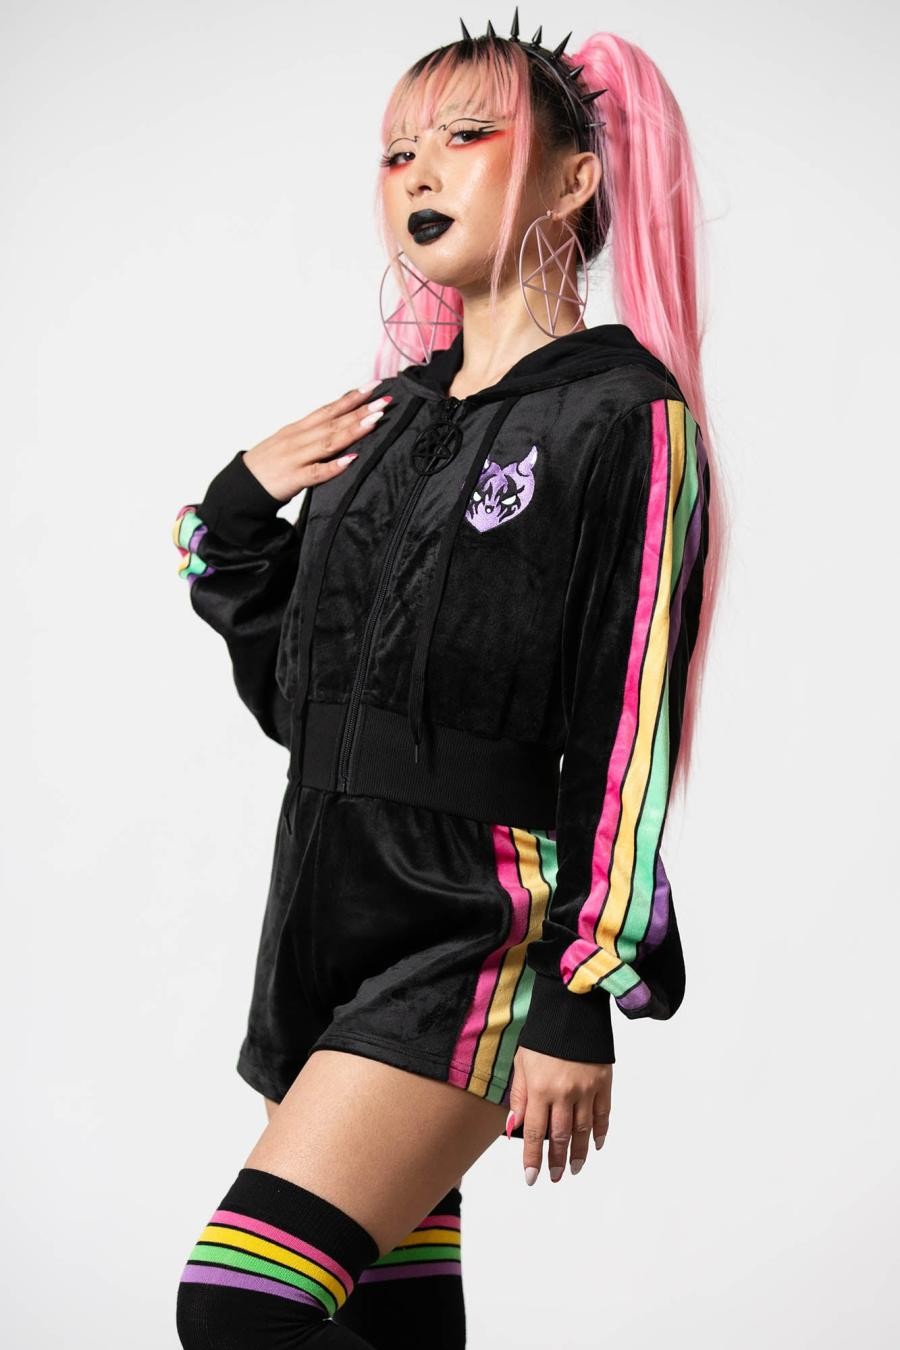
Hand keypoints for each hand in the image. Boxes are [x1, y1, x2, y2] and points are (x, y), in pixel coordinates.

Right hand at [241, 382, 391, 502]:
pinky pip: (317, 472)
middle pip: (333, 421)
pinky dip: (334, 465)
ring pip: (328, 441)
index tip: (372, 386)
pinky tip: (351, 459)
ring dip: (353, 430)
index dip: (351, 397)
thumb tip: (337, 426)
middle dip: (360, 409)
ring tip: (375, 420)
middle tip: (384, 400)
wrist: (242, 486)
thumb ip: (312, 435)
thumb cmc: (268, 465)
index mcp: (298, 429)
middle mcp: (298, 438)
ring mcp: (296, 457)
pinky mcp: (293, 478)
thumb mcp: (289, 443)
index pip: (328, 409)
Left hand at [506, 1046, 611, 1184]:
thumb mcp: (522, 1063)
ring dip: (579, 1153)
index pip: (535, 1133)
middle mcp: (564, 1092)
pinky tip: (595, 1144)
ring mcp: (587, 1089)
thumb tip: (513, 1127)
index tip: (531, 1177)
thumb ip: (519, 1097)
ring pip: (583, 1130)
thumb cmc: (542, 1036)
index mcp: (540, 1088)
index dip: (533, 1158)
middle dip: (557, 1161)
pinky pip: (603, 1114)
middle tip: (555, 1177)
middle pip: (561, 1136)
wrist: (571, 1009)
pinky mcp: (604, 1082)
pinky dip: (600, 1132)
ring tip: (574, 1168)